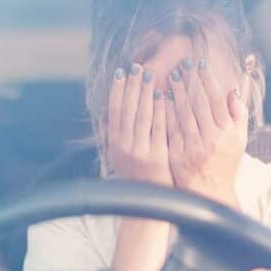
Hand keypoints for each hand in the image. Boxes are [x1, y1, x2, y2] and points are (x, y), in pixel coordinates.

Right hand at [106, 63, 170, 184]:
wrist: (147, 205)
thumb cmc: (136, 178)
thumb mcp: (119, 157)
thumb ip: (113, 136)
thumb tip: (106, 115)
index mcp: (114, 144)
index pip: (115, 111)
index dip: (117, 90)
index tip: (120, 72)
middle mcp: (124, 146)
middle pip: (128, 109)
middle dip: (132, 86)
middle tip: (137, 66)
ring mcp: (140, 151)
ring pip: (142, 116)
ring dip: (145, 93)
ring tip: (150, 74)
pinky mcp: (156, 156)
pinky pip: (158, 128)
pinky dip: (160, 110)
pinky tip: (163, 95)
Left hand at [165, 57, 247, 205]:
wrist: (210, 193)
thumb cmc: (226, 164)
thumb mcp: (239, 140)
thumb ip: (238, 116)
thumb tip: (233, 92)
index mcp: (226, 133)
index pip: (216, 100)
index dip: (208, 80)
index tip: (200, 64)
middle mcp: (210, 139)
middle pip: (198, 103)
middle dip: (190, 81)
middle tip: (182, 64)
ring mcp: (193, 146)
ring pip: (183, 113)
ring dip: (176, 92)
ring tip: (171, 76)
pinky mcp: (178, 154)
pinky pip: (171, 128)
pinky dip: (166, 111)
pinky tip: (161, 98)